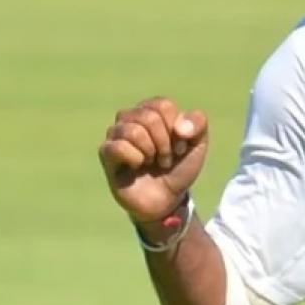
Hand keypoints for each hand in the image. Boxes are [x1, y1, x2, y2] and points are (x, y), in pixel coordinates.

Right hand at [98, 97, 209, 222]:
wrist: (167, 199)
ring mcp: (115, 133)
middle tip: (166, 158)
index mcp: (152, 110)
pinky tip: (136, 166)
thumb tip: (180, 126)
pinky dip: (135, 159)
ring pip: (133, 131)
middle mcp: (131, 117)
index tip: (179, 146)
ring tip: (152, 162)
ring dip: (150, 152)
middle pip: (149, 117)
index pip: (163, 106)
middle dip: (164, 143)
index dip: (176, 129)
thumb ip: (198, 123)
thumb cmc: (179, 167)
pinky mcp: (106, 153)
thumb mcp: (198, 144)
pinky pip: (118, 146)